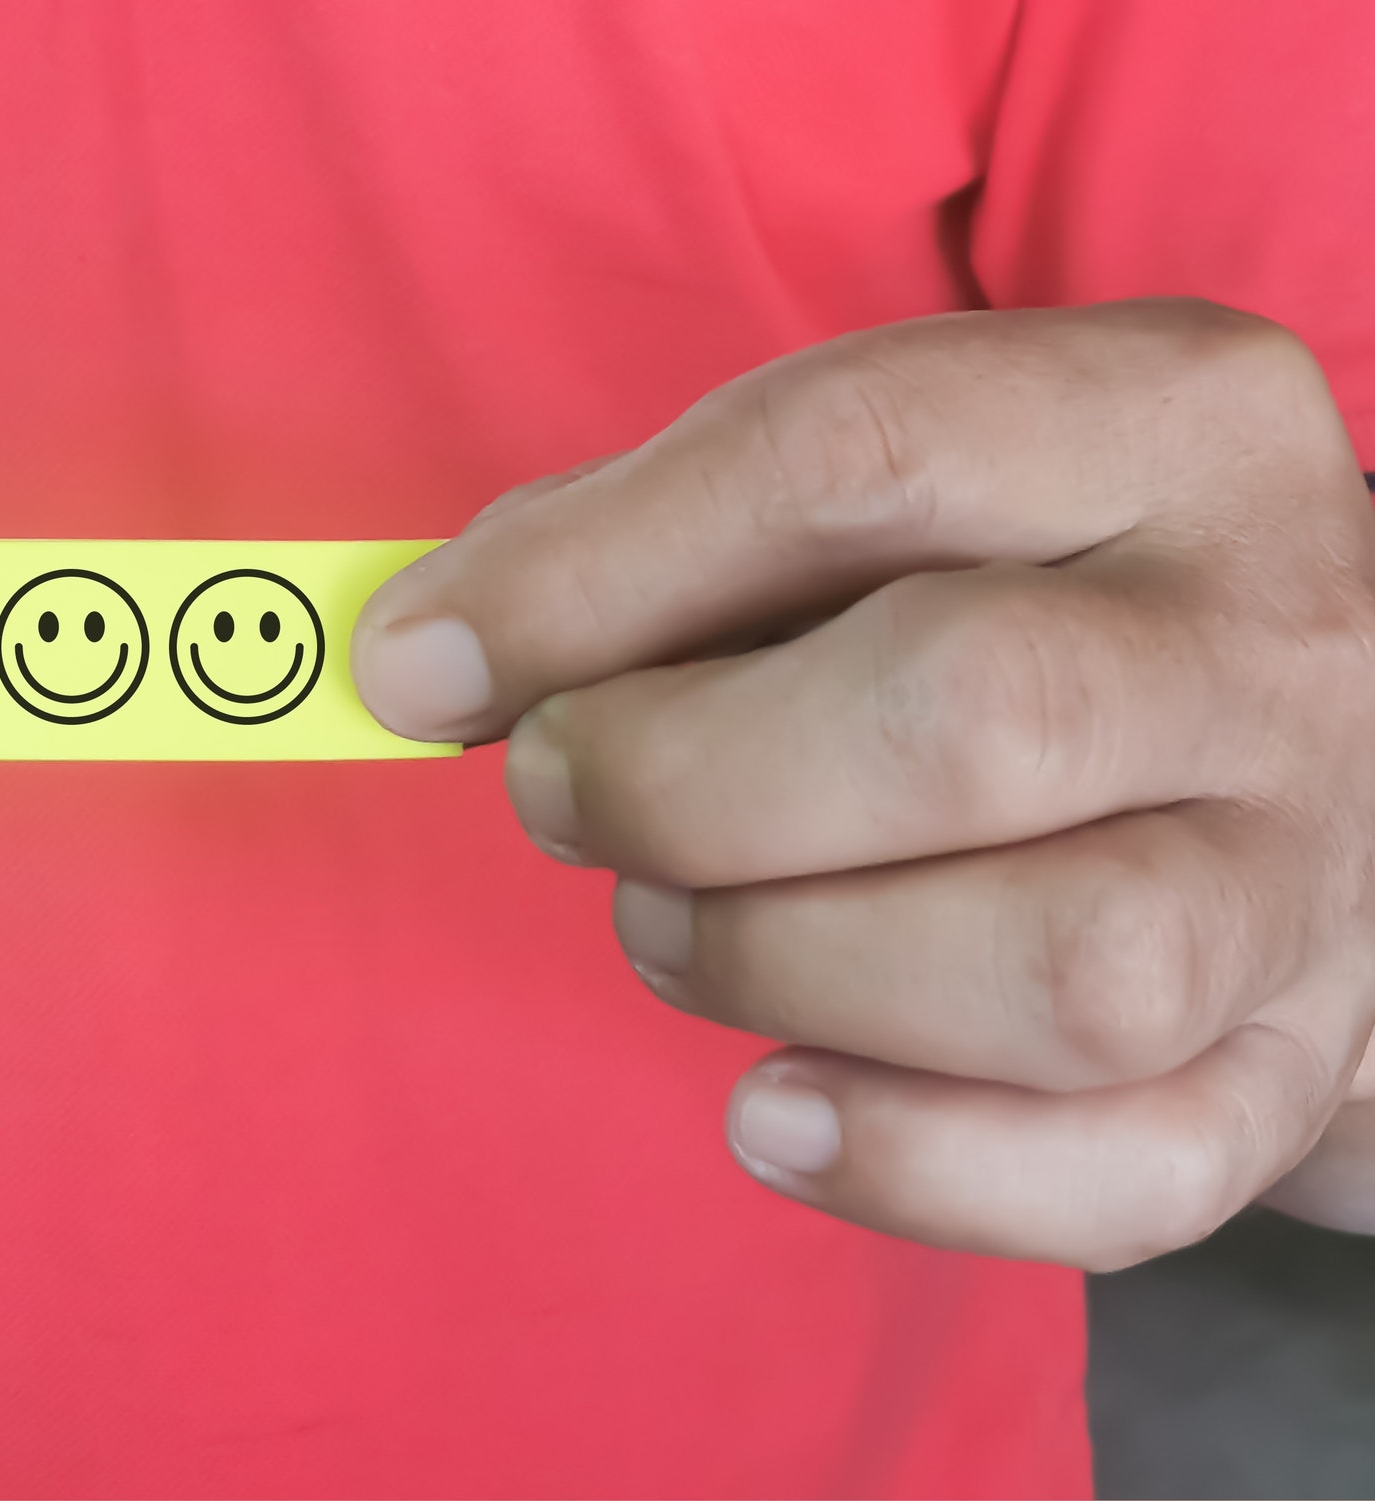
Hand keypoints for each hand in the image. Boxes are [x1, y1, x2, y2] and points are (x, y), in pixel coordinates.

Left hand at [352, 298, 1374, 1268]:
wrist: (1335, 750)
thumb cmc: (1034, 596)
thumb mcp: (907, 493)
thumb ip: (679, 537)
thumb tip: (446, 651)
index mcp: (1165, 423)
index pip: (856, 455)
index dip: (594, 574)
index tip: (425, 663)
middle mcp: (1270, 640)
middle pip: (968, 717)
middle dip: (686, 780)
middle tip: (567, 793)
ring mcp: (1310, 873)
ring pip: (1061, 968)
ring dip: (782, 964)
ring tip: (673, 928)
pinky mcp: (1301, 1068)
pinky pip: (1125, 1169)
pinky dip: (907, 1167)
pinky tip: (772, 1112)